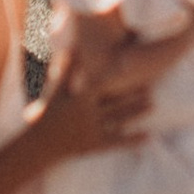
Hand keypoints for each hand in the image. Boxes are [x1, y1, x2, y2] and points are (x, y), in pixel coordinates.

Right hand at [40, 34, 151, 157]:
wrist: (40, 145)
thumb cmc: (47, 114)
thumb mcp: (56, 91)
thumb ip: (66, 70)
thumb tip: (71, 49)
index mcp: (80, 99)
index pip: (102, 84)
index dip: (117, 75)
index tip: (131, 66)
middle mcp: (89, 114)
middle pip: (116, 101)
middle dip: (133, 94)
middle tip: (152, 86)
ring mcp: (94, 130)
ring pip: (120, 119)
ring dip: (136, 112)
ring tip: (153, 105)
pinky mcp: (96, 145)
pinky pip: (118, 142)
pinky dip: (133, 140)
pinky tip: (149, 137)